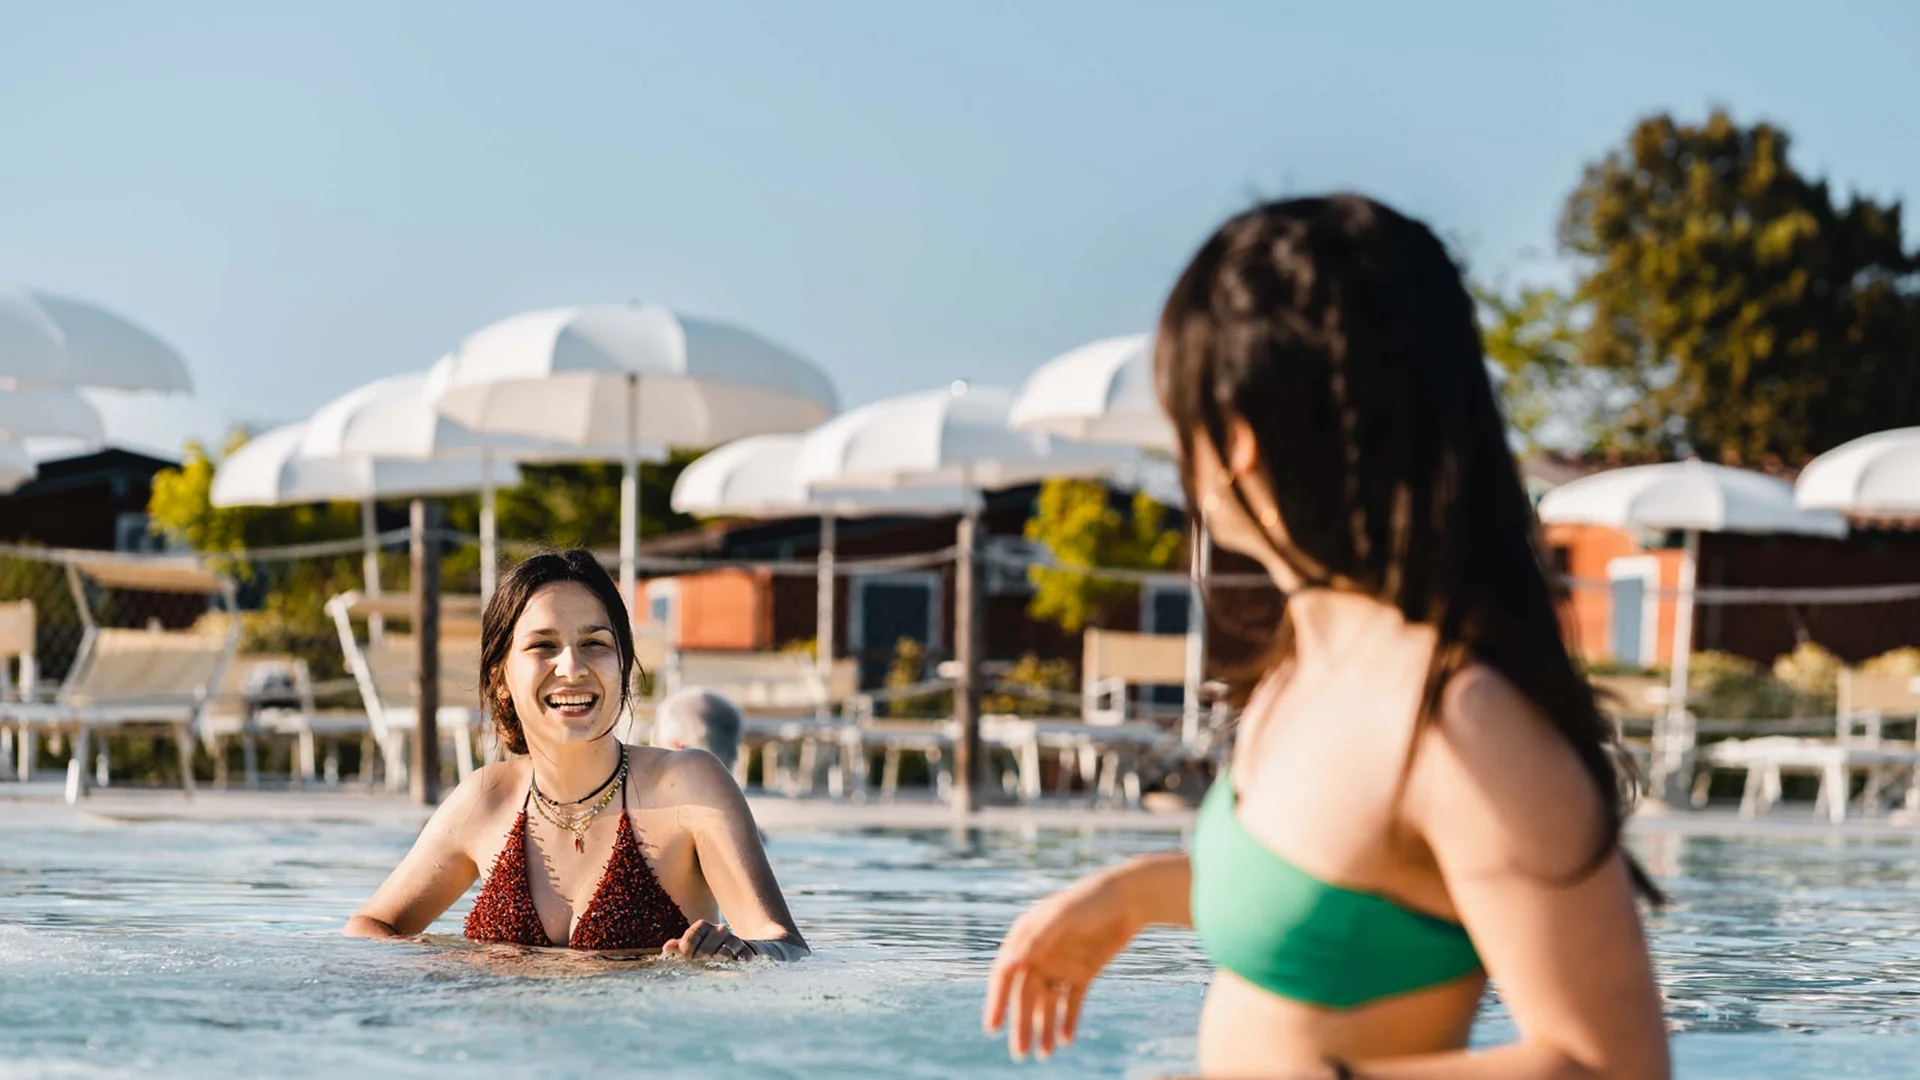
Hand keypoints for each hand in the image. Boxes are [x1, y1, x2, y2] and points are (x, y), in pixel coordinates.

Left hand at [661, 919, 755, 960]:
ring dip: (719, 956)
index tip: (685, 957)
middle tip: (698, 965)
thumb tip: (666, 949)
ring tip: (715, 962)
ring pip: (725, 949)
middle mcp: (719, 931)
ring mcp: (734, 940)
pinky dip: (741, 958)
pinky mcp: (747, 951)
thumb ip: (681, 947)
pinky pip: (744, 954)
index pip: (694, 932)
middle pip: (709, 942)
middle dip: (702, 955)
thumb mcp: (693, 946)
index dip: (688, 945)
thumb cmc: (708, 949)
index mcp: (704, 927)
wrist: (737, 950)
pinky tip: (737, 963)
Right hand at [983, 867, 1146, 1060]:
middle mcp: (1040, 953)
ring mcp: (1061, 964)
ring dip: (1044, 1028)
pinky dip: (1068, 1020)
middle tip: (1020, 1054)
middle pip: (1025, 996)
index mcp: (1025, 937)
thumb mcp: (1063, 916)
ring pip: (1047, 1003)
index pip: (1005, 974)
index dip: (996, 1001)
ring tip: (1045, 1054)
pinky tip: (1066, 1039)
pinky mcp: (1083, 972)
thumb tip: (1007, 966)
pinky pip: (1071, 1002)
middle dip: (1021, 1024)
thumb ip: (1035, 940)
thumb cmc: (1092, 899)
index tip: (993, 1027)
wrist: (1132, 897)